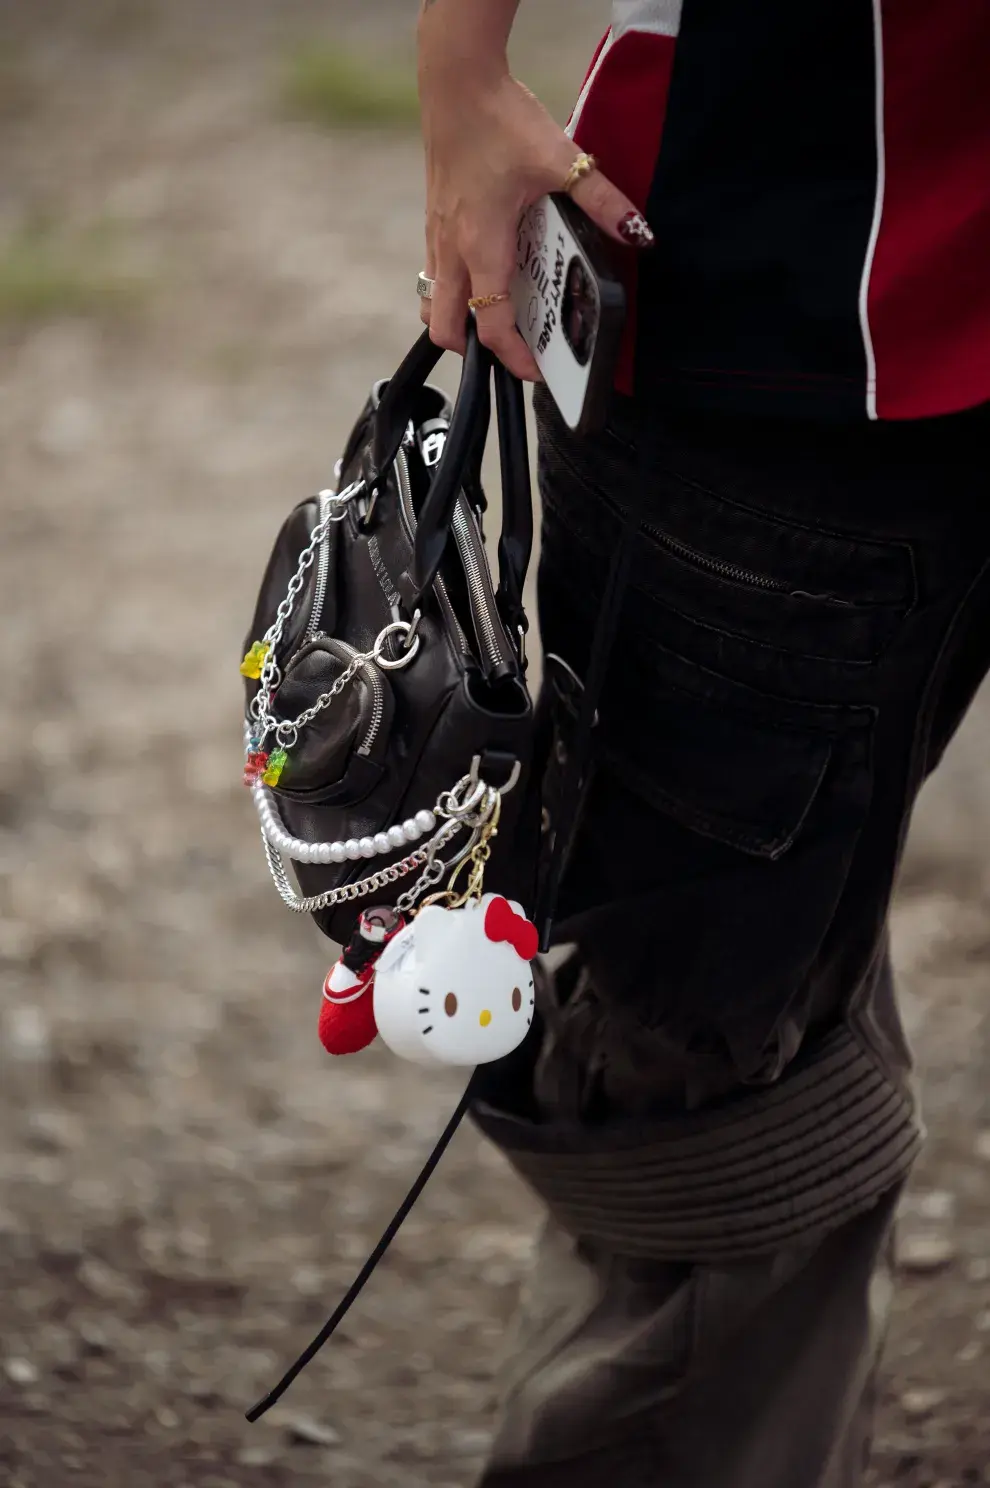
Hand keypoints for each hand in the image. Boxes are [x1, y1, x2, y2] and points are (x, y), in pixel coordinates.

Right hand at [419, 71, 652, 380]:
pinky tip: (487, 268)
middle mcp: (452, 251)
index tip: (539, 370)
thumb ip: (603, 200)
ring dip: (460, 319)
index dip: (515, 358)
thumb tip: (639, 232)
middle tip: (515, 347)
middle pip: (446, 329)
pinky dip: (456, 287)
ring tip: (497, 314)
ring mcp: (436, 237)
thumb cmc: (499, 120)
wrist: (456, 81)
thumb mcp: (562, 160)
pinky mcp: (433, 220)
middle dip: (476, 351)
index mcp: (482, 247)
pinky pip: (435, 274)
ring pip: (434, 303)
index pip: (491, 326)